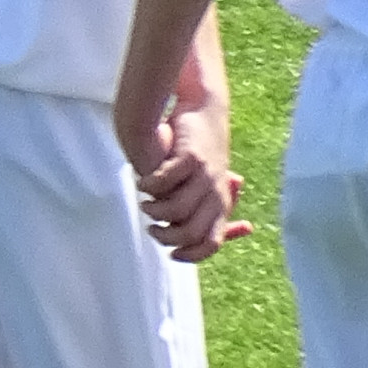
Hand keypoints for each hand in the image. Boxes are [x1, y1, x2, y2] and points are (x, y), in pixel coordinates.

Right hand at [129, 91, 250, 263]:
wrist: (205, 112)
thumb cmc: (202, 152)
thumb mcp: (209, 181)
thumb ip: (207, 205)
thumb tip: (223, 229)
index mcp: (221, 203)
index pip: (212, 243)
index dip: (191, 254)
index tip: (172, 254)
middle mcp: (216, 193)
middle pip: (191, 233)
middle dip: (166, 237)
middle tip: (152, 228)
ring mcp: (205, 176)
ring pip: (175, 210)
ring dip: (154, 211)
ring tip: (146, 202)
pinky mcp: (191, 158)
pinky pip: (165, 182)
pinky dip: (150, 185)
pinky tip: (143, 182)